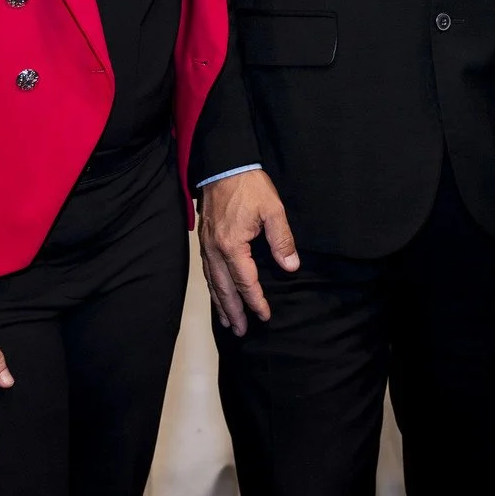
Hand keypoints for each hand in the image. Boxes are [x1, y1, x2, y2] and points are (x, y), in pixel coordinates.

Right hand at [198, 169, 297, 336]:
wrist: (224, 164)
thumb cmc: (250, 186)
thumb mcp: (273, 210)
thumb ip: (282, 240)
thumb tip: (290, 265)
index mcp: (232, 245)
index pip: (246, 281)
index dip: (256, 300)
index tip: (264, 315)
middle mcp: (215, 250)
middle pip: (225, 288)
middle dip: (233, 311)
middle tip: (240, 331)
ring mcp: (206, 245)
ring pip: (213, 282)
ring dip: (220, 302)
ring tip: (227, 320)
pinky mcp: (204, 239)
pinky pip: (207, 270)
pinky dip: (212, 286)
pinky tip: (217, 292)